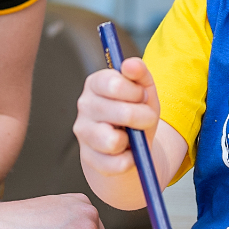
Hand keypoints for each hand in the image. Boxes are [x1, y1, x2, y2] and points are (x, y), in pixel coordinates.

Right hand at [73, 58, 160, 178]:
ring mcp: (83, 133)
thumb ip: (140, 73)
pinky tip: (127, 154)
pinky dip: (130, 161)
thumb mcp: (144, 91)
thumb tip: (130, 64)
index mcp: (95, 83)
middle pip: (122, 113)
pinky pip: (117, 164)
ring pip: (114, 141)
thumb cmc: (137, 113)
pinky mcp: (88, 158)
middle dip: (144, 118)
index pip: (115, 84)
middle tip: (146, 119)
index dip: (136, 93)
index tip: (142, 97)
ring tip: (131, 137)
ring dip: (133, 141)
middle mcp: (84, 105)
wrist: (130, 147)